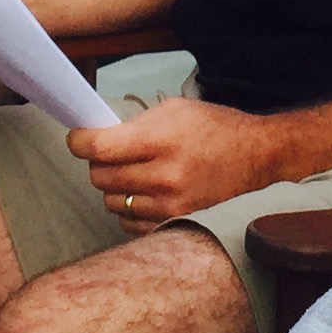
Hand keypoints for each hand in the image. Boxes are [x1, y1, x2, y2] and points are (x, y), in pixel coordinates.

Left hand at [68, 95, 289, 228]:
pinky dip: (125, 209)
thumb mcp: (172, 110)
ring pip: (111, 201)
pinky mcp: (176, 220)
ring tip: (126, 172)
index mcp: (160, 140)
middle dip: (96, 162)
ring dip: (111, 186)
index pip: (100, 148)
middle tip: (107, 152)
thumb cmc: (212, 127)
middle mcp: (163, 175)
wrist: (254, 155)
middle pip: (101, 177)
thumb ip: (134, 125)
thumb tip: (100, 137)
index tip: (77, 138)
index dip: (79, 142)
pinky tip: (137, 193)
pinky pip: (129, 223)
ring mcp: (169, 203)